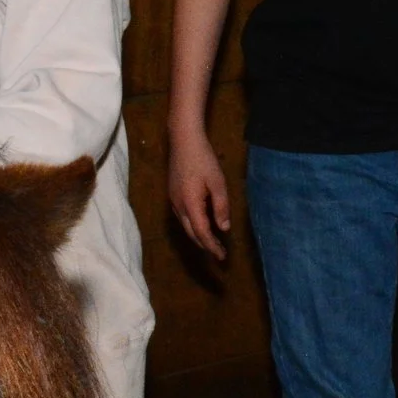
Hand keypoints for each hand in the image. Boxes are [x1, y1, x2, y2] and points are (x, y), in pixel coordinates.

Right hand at [168, 128, 233, 258]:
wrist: (183, 141)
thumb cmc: (203, 159)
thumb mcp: (218, 183)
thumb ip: (221, 207)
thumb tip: (224, 228)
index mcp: (190, 204)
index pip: (201, 232)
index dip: (212, 246)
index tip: (222, 257)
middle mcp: (178, 206)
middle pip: (191, 233)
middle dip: (205, 245)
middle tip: (220, 254)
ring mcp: (173, 200)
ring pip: (185, 226)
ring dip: (199, 236)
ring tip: (213, 242)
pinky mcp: (173, 194)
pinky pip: (183, 217)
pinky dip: (193, 225)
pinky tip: (202, 224)